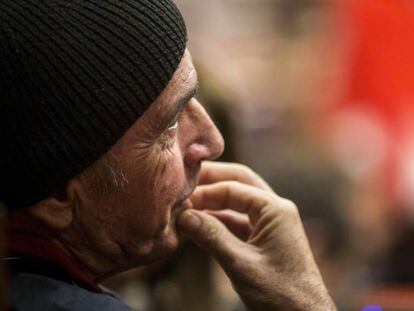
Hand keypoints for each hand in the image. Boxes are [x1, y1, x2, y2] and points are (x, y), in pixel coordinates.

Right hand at [177, 161, 335, 310]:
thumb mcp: (242, 265)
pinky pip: (237, 221)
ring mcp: (270, 224)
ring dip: (212, 202)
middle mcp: (274, 210)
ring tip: (186, 204)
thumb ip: (212, 237)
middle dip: (212, 180)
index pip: (234, 188)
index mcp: (276, 210)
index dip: (205, 192)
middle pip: (239, 182)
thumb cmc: (281, 294)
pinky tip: (197, 225)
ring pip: (237, 201)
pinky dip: (217, 221)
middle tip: (184, 181)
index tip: (180, 199)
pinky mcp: (263, 239)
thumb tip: (184, 215)